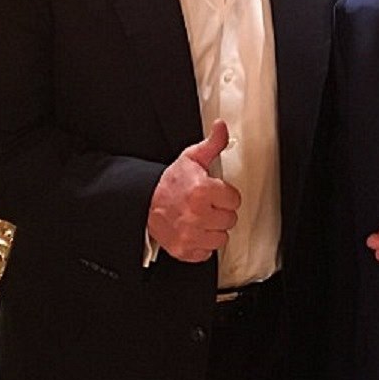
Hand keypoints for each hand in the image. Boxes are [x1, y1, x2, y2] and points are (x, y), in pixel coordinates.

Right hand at [147, 120, 240, 262]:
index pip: (235, 199)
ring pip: (222, 238)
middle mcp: (197, 214)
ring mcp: (190, 234)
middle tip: (207, 205)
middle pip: (230, 219)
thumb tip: (222, 127)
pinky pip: (207, 252)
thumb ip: (212, 144)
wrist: (144, 202)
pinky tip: (195, 231)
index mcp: (202, 191)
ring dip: (214, 229)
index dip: (225, 194)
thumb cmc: (170, 183)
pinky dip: (203, 244)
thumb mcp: (191, 158)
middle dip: (220, 211)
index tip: (215, 193)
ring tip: (202, 218)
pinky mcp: (184, 250)